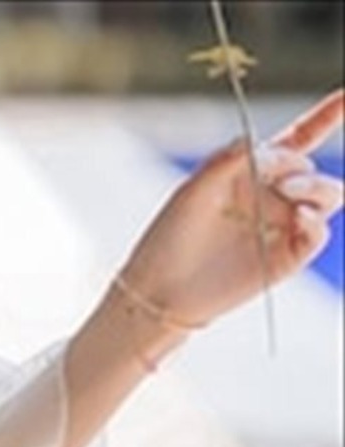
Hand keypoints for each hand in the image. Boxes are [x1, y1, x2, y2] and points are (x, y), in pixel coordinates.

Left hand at [116, 87, 343, 326]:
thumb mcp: (192, 191)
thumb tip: (262, 143)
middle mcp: (271, 197)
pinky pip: (317, 234)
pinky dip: (315, 222)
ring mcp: (281, 227)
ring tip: (290, 192)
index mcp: (251, 173)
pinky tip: (300, 216)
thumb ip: (227, 160)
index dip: (326, 117)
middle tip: (278, 180)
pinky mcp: (286, 258)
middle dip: (300, 169)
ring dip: (316, 188)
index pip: (296, 142)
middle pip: (310, 171)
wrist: (158, 290)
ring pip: (327, 196)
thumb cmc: (168, 239)